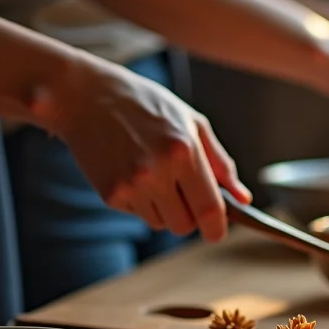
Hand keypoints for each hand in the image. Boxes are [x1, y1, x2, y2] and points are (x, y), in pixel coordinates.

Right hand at [45, 62, 249, 241]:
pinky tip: (132, 172)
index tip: (217, 231)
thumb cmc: (144, 105)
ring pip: (161, 223)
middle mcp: (157, 172)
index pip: (209, 210)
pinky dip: (141, 202)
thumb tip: (243, 199)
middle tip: (183, 191)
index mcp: (183, 152)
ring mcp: (131, 185)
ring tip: (153, 173)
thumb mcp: (191, 122)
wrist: (85, 97)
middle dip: (189, 215)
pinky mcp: (110, 194)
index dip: (217, 229)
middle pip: (185, 225)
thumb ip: (221, 163)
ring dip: (164, 208)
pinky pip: (138, 214)